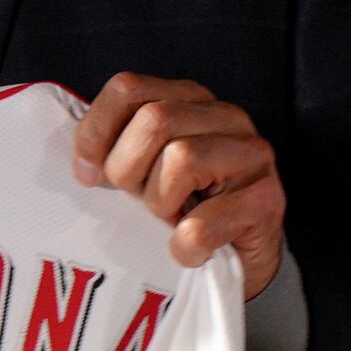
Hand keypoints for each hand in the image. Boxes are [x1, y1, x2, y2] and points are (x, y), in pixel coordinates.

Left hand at [72, 73, 284, 299]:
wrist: (239, 261)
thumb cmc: (184, 208)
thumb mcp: (144, 168)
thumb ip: (115, 147)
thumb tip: (82, 161)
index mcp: (191, 99)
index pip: (129, 88)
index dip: (96, 132)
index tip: (88, 172)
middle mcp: (227, 117)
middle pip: (153, 120)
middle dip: (129, 170)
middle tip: (140, 200)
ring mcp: (253, 156)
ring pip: (181, 159)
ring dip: (161, 204)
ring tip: (172, 219)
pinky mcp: (268, 201)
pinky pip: (201, 224)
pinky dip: (184, 246)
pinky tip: (190, 249)